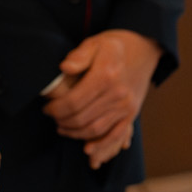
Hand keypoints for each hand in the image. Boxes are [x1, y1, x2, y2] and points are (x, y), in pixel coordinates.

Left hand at [43, 30, 159, 168]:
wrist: (144, 48)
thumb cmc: (114, 45)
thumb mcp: (95, 42)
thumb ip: (79, 56)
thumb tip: (64, 68)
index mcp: (105, 75)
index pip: (73, 102)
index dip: (55, 108)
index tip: (47, 107)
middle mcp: (117, 93)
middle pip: (81, 118)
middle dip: (62, 121)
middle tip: (52, 116)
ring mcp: (126, 106)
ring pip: (95, 129)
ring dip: (75, 133)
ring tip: (62, 127)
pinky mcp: (132, 114)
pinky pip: (115, 135)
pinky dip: (101, 145)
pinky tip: (87, 148)